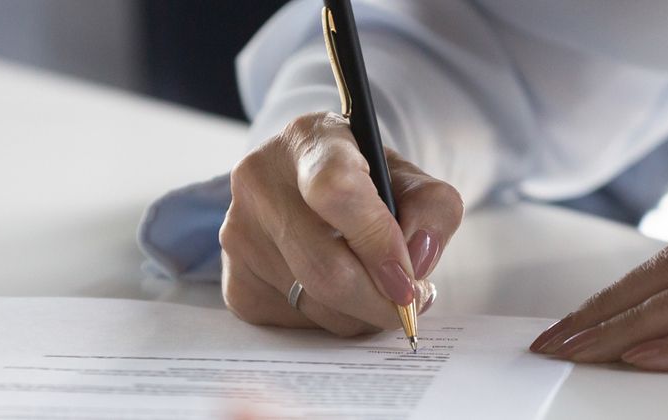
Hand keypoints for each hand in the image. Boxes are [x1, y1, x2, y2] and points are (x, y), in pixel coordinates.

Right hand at [220, 112, 463, 335]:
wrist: (305, 188)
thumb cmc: (364, 181)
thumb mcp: (409, 177)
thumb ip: (433, 210)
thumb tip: (416, 262)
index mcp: (309, 139)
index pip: (336, 191)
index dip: (377, 243)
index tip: (408, 280)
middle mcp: (258, 180)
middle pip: (326, 269)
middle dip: (381, 300)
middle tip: (411, 301)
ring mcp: (238, 233)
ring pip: (317, 306)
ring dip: (362, 313)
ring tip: (375, 287)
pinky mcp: (234, 281)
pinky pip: (298, 325)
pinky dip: (333, 320)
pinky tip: (338, 293)